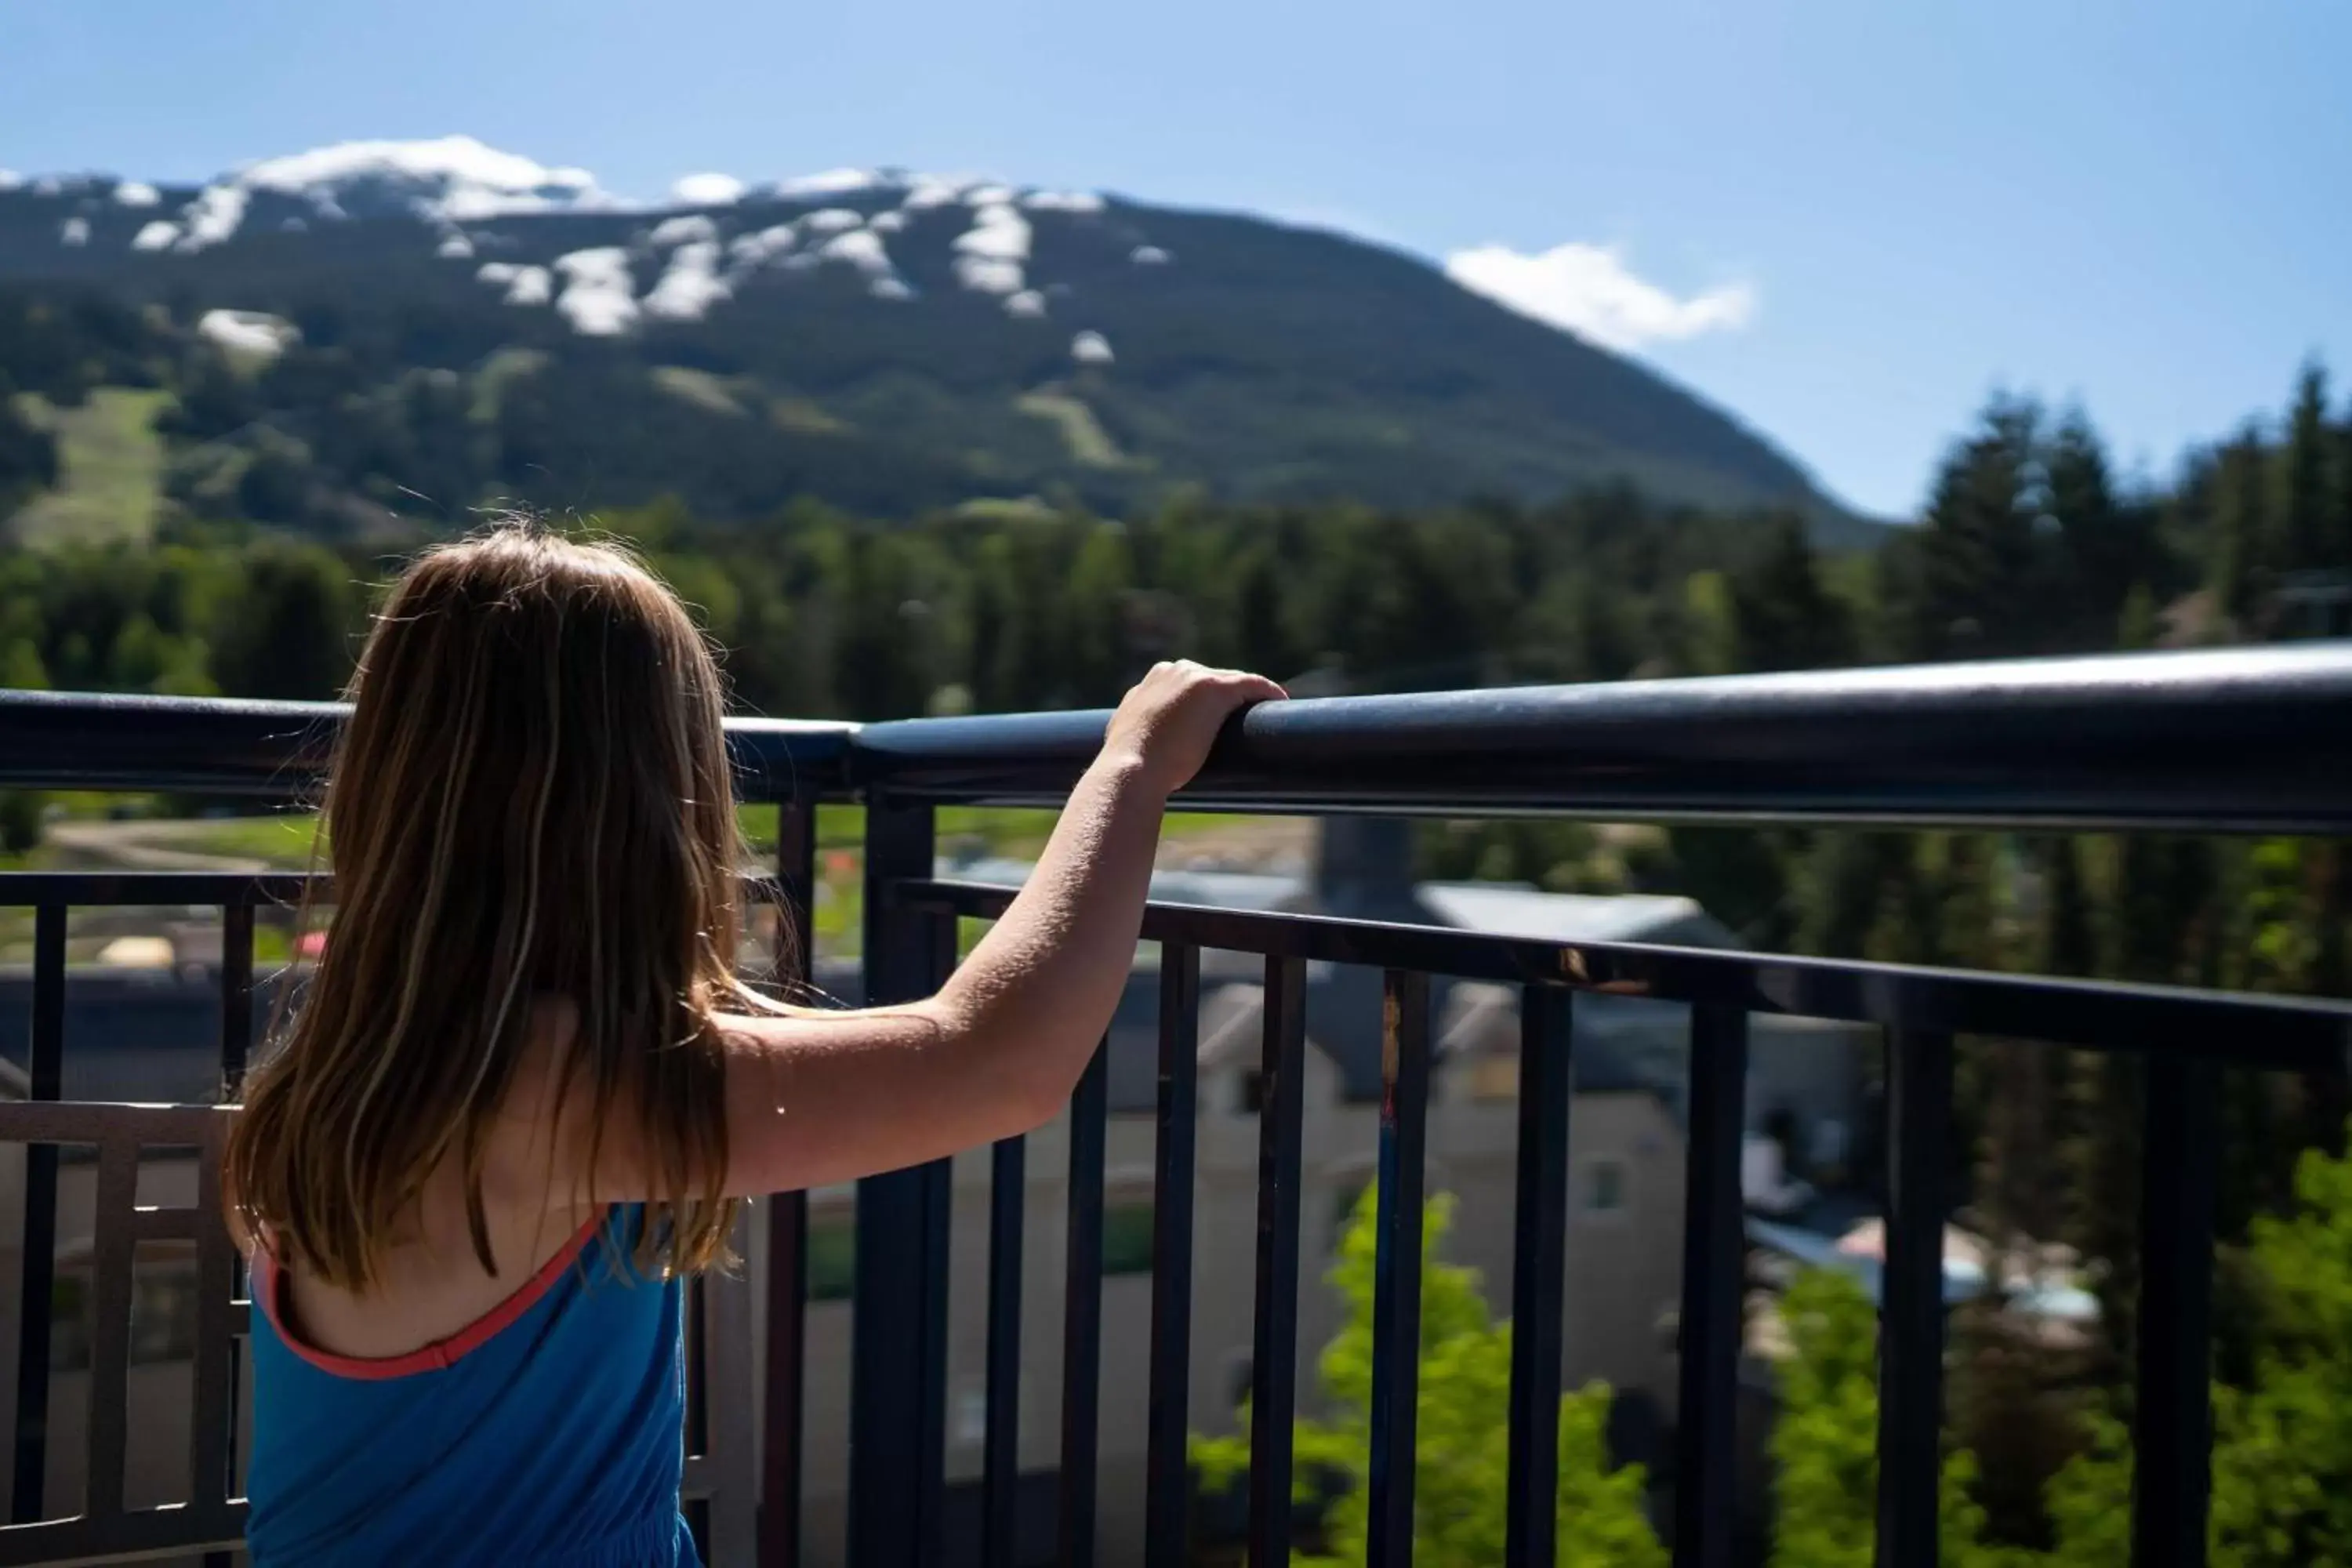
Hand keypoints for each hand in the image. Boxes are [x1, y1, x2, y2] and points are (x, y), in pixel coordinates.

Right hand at [1102, 661, 1286, 796]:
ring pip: (1232, 681)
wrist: (1131, 769)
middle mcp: (1172, 671)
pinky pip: (1251, 684)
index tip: (1218, 720)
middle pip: (1211, 679)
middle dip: (1227, 697)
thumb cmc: (1130, 766)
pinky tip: (1280, 702)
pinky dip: (1267, 692)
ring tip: (1263, 714)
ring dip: (1248, 695)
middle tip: (1244, 721)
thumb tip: (1133, 750)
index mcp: (1152, 681)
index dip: (1205, 702)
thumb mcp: (1127, 738)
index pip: (1188, 683)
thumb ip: (1137, 731)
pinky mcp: (1216, 688)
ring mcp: (1194, 677)